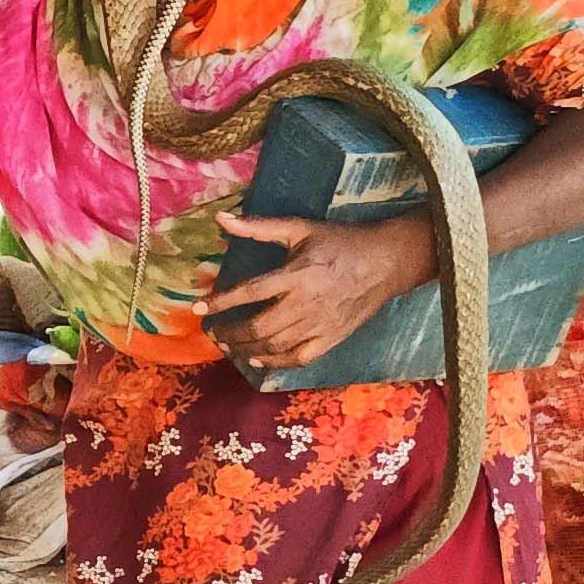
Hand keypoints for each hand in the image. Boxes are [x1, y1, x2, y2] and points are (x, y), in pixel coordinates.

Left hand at [199, 211, 433, 370]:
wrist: (386, 262)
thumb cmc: (339, 242)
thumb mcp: (299, 228)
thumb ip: (258, 227)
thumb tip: (220, 220)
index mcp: (297, 274)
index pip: (250, 292)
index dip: (220, 303)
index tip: (198, 310)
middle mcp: (307, 303)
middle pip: (259, 327)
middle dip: (230, 333)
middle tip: (212, 332)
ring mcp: (321, 324)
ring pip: (276, 346)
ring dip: (246, 349)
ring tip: (228, 345)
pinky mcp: (333, 338)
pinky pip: (299, 358)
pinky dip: (275, 363)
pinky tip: (257, 360)